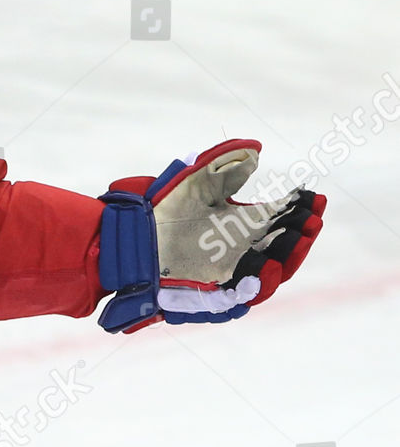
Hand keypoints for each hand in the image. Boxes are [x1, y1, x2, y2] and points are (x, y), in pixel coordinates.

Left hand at [98, 140, 324, 332]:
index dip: (300, 210)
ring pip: (270, 274)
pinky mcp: (215, 296)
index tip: (315, 197)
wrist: (131, 238)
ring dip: (289, 257)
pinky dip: (257, 282)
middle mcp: (242, 251)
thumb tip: (256, 150)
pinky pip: (243, 295)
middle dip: (302, 234)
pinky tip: (266, 265)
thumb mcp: (198, 181)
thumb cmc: (164, 209)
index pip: (281, 219)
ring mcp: (231, 275)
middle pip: (283, 248)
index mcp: (242, 225)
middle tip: (313, 219)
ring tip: (300, 237)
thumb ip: (226, 167)